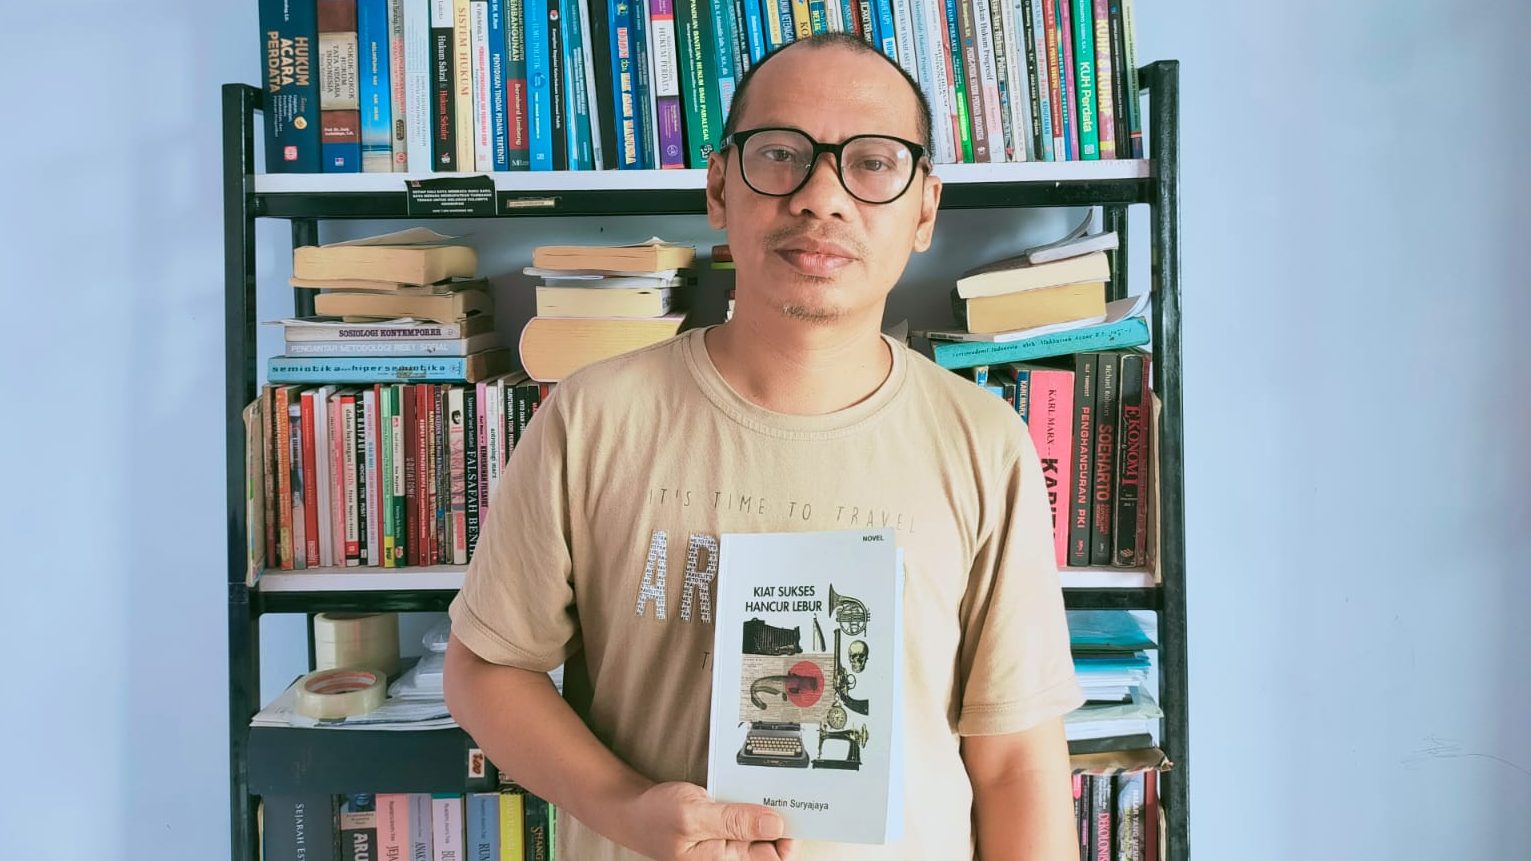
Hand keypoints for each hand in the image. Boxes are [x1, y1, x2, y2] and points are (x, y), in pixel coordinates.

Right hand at [623, 781, 796, 860]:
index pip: (773, 858)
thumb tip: (775, 824)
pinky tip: (744, 788)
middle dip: (777, 818)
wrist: (632, 809)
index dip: (788, 837)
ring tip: (759, 789)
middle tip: (778, 795)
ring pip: (761, 827)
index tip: (794, 813)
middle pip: (772, 843)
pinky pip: (747, 816)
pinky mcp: (724, 826)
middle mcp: (730, 855)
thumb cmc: (655, 817)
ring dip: (763, 808)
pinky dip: (750, 801)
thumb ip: (735, 821)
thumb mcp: (694, 816)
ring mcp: (728, 841)